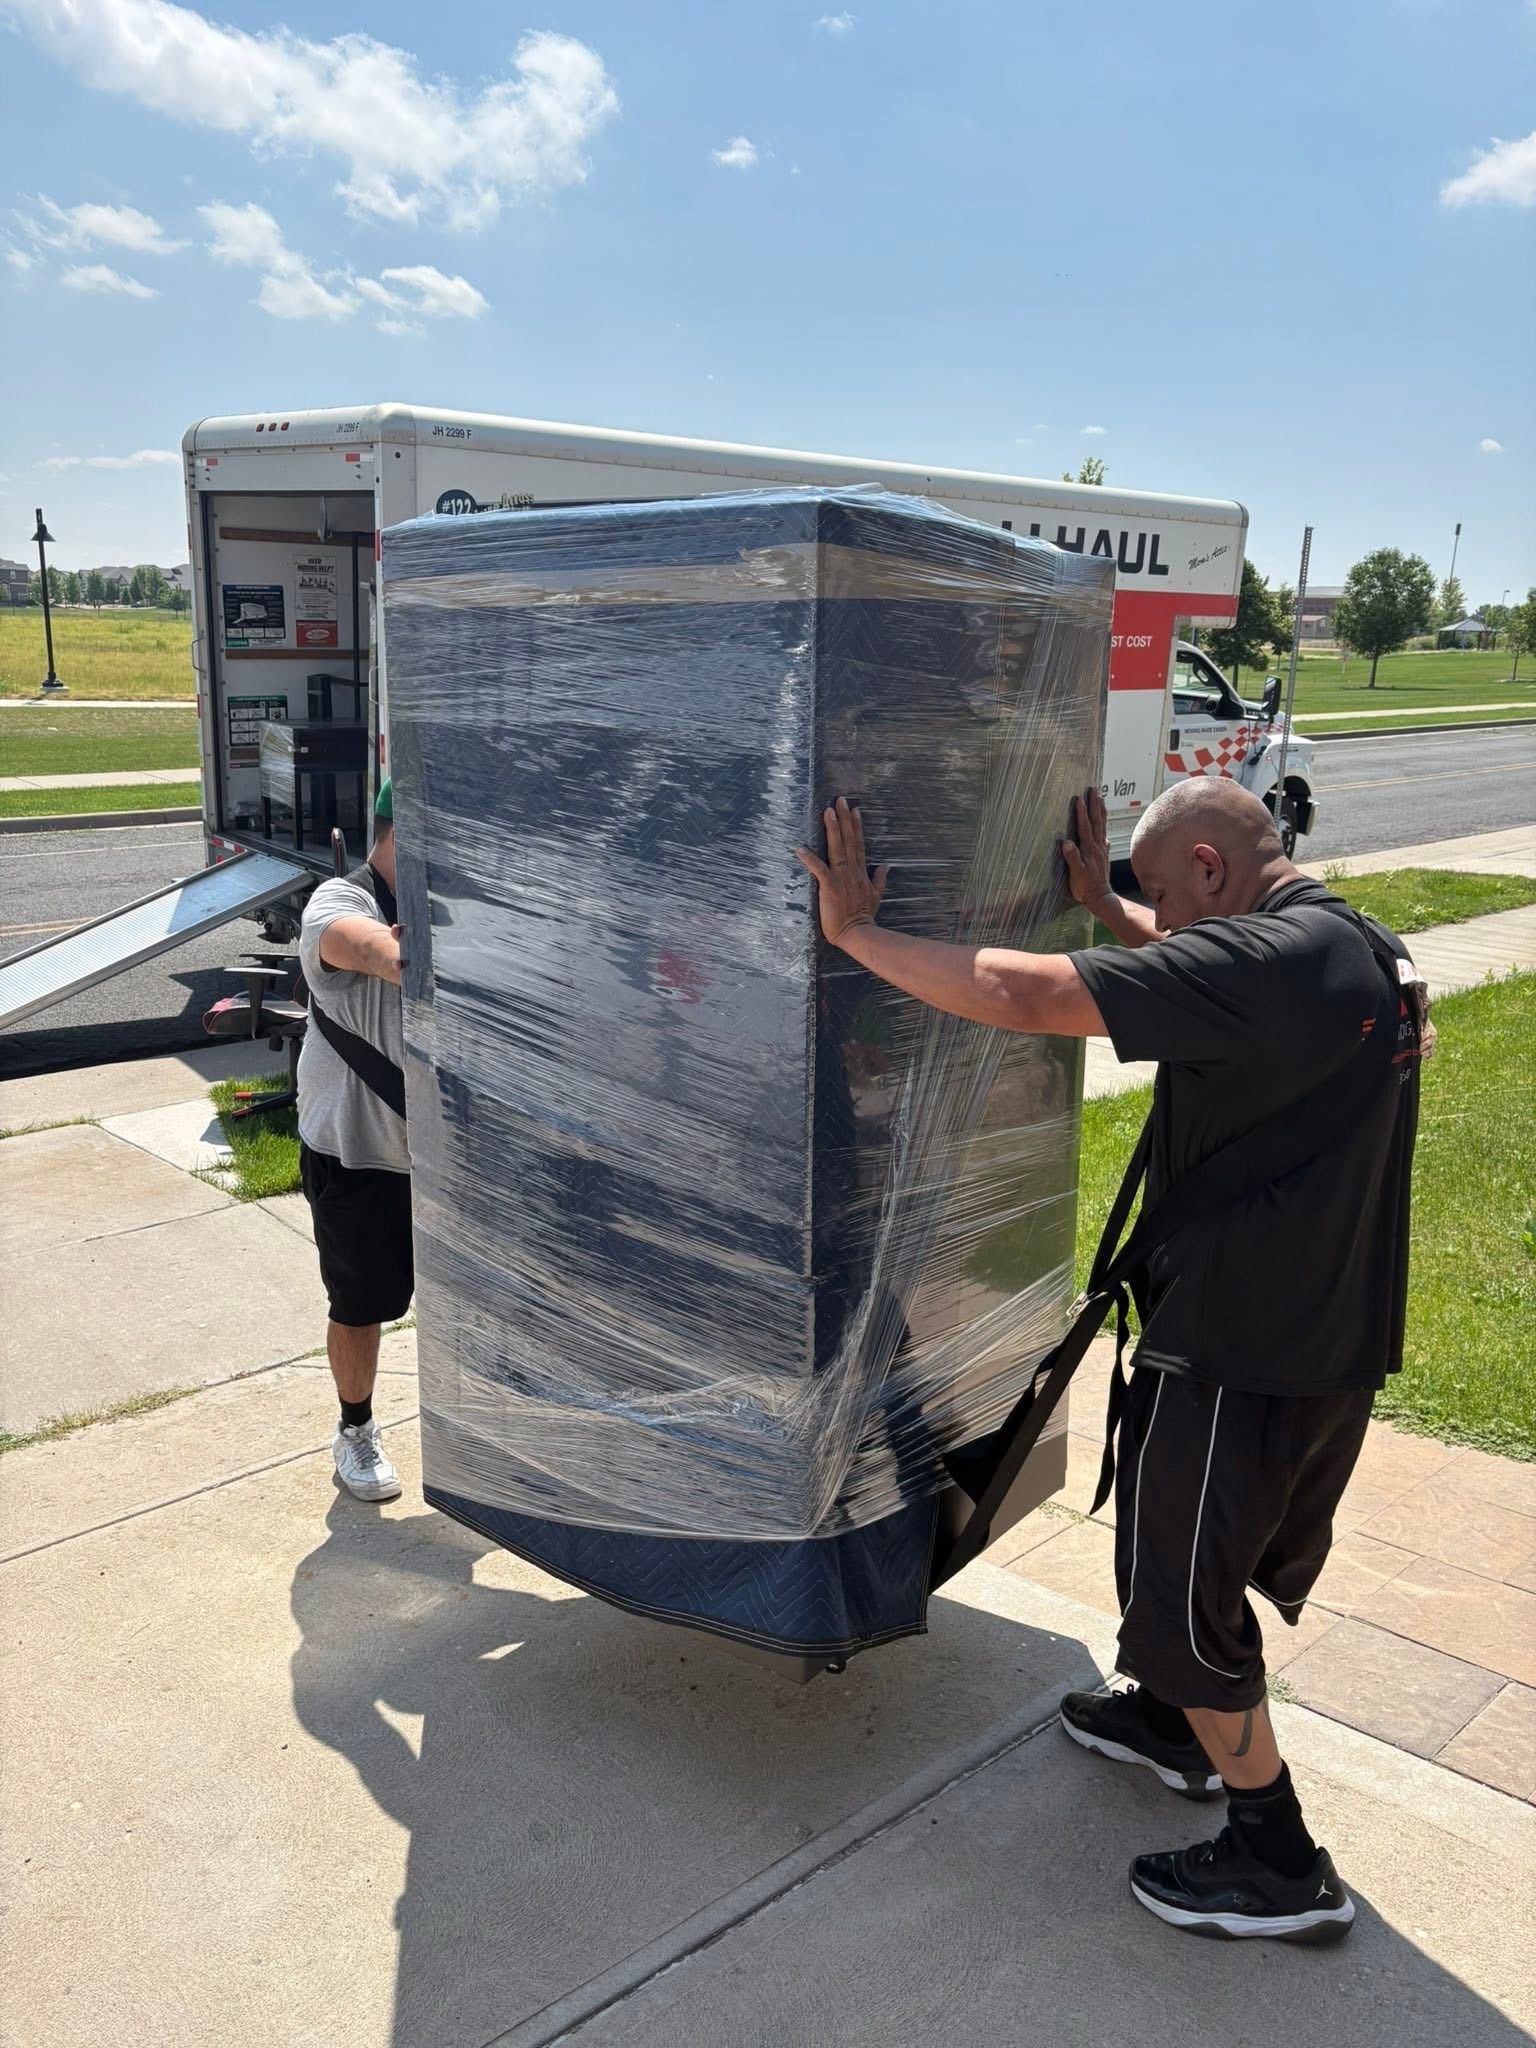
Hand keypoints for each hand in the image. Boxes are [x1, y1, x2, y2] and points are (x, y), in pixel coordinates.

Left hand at [796, 798, 889, 947]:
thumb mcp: (876, 896)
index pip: (858, 844)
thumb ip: (880, 879)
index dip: (856, 826)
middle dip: (844, 819)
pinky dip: (809, 859)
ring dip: (832, 830)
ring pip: (837, 849)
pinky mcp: (830, 888)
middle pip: (848, 840)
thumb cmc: (864, 917)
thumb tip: (886, 866)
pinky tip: (799, 848)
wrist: (858, 934)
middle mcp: (852, 871)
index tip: (854, 810)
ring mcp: (841, 878)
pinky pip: (819, 870)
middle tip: (839, 800)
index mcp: (861, 872)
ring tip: (827, 812)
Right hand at [1061, 787, 1114, 910]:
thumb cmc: (1085, 887)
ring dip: (1100, 811)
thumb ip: (1072, 858)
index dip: (1081, 812)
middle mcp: (1097, 846)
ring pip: (1102, 826)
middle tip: (1094, 790)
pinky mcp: (1103, 855)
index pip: (1085, 826)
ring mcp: (1102, 850)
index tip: (1079, 798)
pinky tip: (1104, 828)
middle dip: (1094, 805)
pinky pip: (1104, 836)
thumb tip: (1066, 842)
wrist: (1100, 897)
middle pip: (1096, 822)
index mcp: (1089, 849)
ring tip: (1100, 799)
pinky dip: (1104, 828)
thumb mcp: (1076, 873)